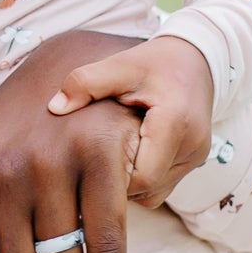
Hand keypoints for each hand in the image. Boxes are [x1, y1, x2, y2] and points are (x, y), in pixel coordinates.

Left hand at [49, 33, 215, 207]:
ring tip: (111, 157)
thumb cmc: (154, 64)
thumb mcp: (119, 65)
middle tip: (92, 162)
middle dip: (118, 183)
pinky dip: (143, 180)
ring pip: (156, 192)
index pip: (143, 177)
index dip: (112, 177)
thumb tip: (54, 107)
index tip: (89, 161)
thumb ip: (85, 83)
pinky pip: (163, 186)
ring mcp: (197, 156)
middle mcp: (193, 144)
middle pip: (148, 188)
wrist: (195, 60)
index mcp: (175, 122)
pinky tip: (128, 157)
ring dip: (131, 184)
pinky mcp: (194, 161)